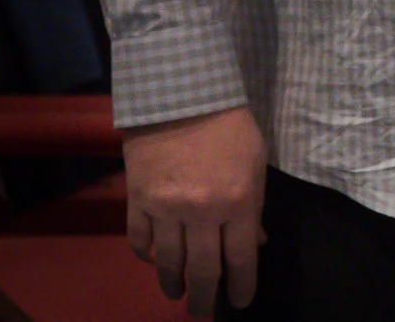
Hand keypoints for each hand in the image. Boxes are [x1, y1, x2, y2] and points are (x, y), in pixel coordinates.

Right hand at [123, 106, 267, 316]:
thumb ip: (255, 205)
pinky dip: (146, 256)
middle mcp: (202, 212)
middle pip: (203, 271)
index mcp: (238, 202)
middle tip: (203, 313)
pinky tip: (154, 262)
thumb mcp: (255, 163)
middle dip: (205, 299)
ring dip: (172, 283)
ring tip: (176, 294)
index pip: (241, 259)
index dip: (242, 286)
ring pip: (168, 263)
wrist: (181, 95)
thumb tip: (257, 241)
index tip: (241, 302)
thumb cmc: (228, 126)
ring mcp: (165, 209)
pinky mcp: (137, 201)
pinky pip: (140, 241)